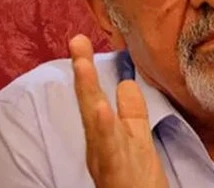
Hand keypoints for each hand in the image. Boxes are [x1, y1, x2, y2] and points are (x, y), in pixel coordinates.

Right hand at [69, 34, 168, 187]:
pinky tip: (101, 108)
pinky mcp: (116, 175)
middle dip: (83, 74)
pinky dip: (104, 129)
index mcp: (106, 137)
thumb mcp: (136, 143)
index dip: (87, 69)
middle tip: (76, 40)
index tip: (79, 38)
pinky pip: (110, 151)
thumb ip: (130, 114)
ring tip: (82, 65)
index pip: (94, 97)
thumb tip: (126, 83)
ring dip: (88, 95)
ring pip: (95, 126)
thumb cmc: (137, 182)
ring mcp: (107, 161)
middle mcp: (101, 148)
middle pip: (89, 105)